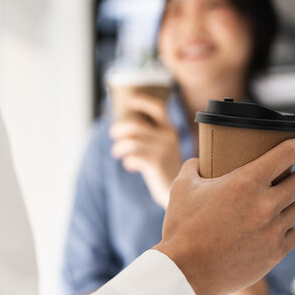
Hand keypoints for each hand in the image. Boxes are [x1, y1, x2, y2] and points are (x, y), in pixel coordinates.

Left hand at [109, 93, 180, 207]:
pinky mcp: (155, 163)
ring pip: (130, 141)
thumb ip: (152, 137)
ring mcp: (162, 150)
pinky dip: (127, 162)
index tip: (129, 100)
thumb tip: (124, 127)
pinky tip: (132, 167)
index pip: (158, 108)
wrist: (181, 193)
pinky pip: (132, 157)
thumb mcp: (164, 149)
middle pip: (135, 124)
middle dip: (118, 128)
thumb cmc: (167, 170)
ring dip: (119, 147)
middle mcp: (168, 137)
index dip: (143, 101)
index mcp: (170, 131)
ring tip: (118, 153)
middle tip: (113, 135)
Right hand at [153, 138, 294, 294]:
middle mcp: (266, 204)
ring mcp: (273, 230)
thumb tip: (198, 160)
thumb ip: (193, 167)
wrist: (185, 272)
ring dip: (292, 204)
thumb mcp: (182, 188)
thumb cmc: (181, 227)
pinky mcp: (274, 254)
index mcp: (246, 182)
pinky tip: (274, 231)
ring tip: (280, 206)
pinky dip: (286, 231)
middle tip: (287, 180)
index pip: (287, 153)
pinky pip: (294, 235)